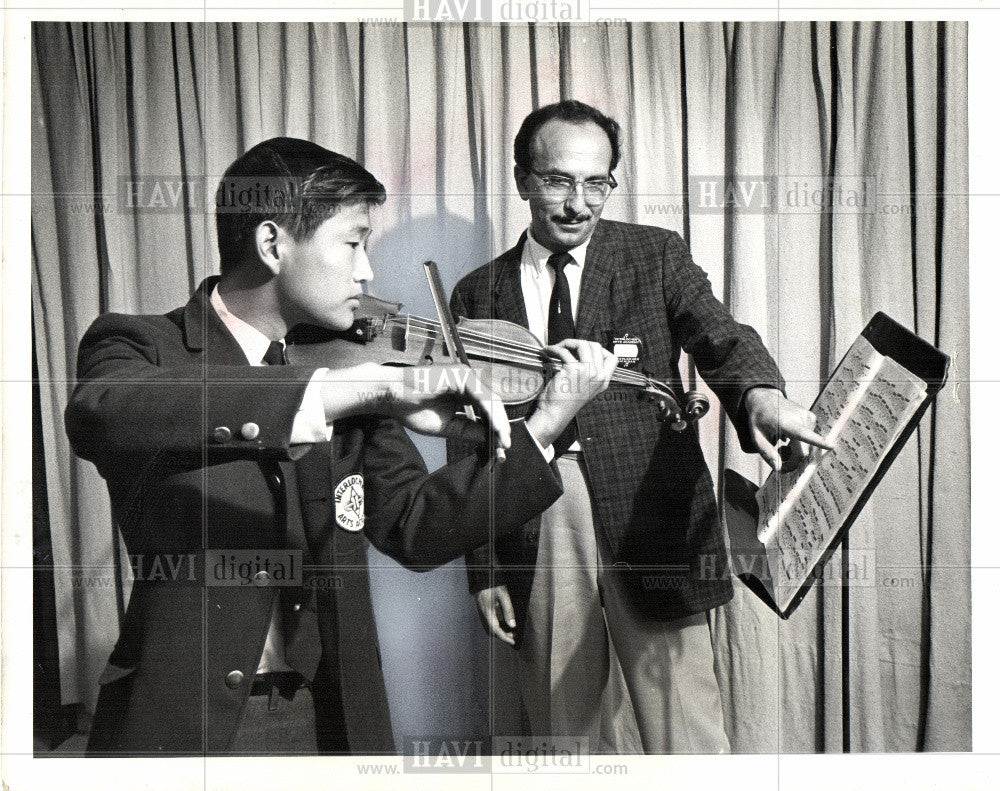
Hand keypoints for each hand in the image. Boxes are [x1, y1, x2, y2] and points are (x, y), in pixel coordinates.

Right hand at [323, 362, 510, 448]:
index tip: (500, 449)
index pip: (485, 411)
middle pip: (492, 406)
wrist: (390, 396)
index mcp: (463, 392)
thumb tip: (488, 438)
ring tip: (503, 441)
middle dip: (500, 428)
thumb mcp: (445, 426)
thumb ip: (467, 430)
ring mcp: (465, 376)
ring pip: (490, 401)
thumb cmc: (411, 409)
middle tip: (505, 449)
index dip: (494, 430)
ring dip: (499, 422)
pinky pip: (481, 397)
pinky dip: (490, 413)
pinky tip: (495, 428)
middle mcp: (467, 382)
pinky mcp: (461, 375)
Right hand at [474, 585, 515, 644]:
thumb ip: (508, 610)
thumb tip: (513, 625)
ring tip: (510, 631)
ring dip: (499, 632)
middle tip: (513, 637)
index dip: (504, 637)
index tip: (513, 641)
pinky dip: (496, 627)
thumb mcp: (504, 596)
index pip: (495, 630)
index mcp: (487, 612)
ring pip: (489, 628)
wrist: (482, 577)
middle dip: (502, 636)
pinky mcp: (482, 610)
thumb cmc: (493, 584)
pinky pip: (488, 623)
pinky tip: (504, 623)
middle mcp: (483, 614)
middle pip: (491, 631)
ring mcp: (481, 613)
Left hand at [526, 339, 617, 446]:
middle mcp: (599, 376)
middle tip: (566, 347)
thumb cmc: (564, 402)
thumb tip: (580, 352)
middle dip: (579, 343)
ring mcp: (588, 372)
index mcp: (603, 382)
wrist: (554, 415)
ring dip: (567, 342)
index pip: (612, 359)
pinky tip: (548, 351)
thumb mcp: (584, 388)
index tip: (584, 350)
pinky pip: (564, 351)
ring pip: (583, 344)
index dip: (599, 350)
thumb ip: (588, 374)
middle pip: (595, 346)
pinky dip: (554, 348)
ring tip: (556, 348)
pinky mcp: (574, 370)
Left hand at [744, 386, 832, 470]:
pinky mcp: (812, 417)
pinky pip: (810, 438)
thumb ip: (767, 452)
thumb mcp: (756, 437)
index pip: (802, 433)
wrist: (764, 399)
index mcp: (785, 422)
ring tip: (783, 443)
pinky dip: (801, 442)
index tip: (831, 446)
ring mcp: (807, 416)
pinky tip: (790, 437)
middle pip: (804, 449)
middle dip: (795, 459)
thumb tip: (779, 468)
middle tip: (782, 459)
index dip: (817, 441)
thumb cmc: (759, 419)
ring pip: (808, 445)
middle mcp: (799, 417)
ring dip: (797, 450)